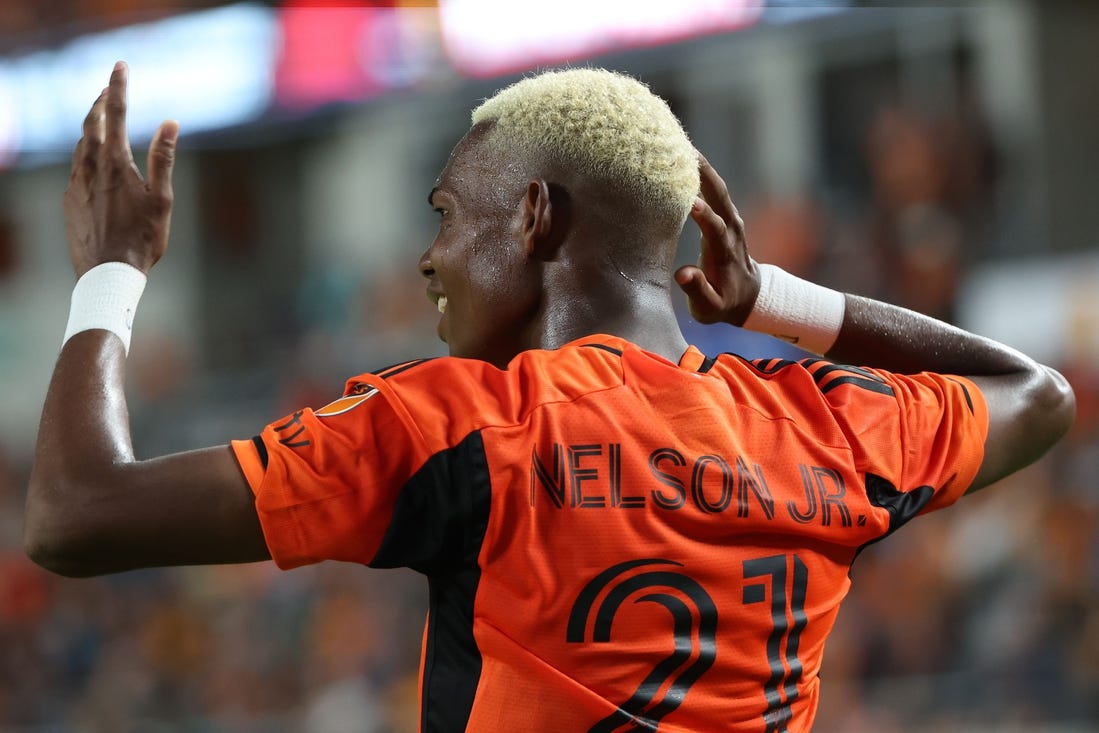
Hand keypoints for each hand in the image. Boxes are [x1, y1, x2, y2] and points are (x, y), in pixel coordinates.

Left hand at [64, 61, 177, 278]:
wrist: (107, 273)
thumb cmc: (141, 238)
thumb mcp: (162, 198)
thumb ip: (164, 158)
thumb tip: (170, 123)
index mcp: (114, 162)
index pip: (115, 112)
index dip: (118, 85)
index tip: (120, 65)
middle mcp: (89, 167)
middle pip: (91, 123)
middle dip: (99, 102)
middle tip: (108, 88)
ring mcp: (76, 183)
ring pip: (80, 145)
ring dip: (91, 128)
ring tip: (101, 121)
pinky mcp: (70, 199)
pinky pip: (76, 167)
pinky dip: (85, 154)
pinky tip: (93, 162)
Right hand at [674, 154, 760, 326]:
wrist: (749, 296)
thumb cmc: (723, 304)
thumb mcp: (710, 308)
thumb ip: (698, 291)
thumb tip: (683, 274)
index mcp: (725, 253)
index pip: (715, 229)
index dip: (704, 216)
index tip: (688, 201)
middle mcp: (731, 231)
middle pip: (720, 197)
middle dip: (704, 174)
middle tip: (684, 151)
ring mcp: (730, 220)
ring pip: (717, 187)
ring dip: (702, 166)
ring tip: (681, 144)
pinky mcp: (725, 215)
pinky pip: (713, 188)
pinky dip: (701, 171)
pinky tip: (685, 156)